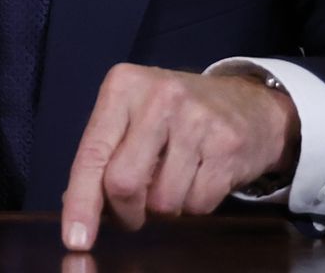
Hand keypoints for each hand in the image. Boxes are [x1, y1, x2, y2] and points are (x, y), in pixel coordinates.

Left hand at [60, 64, 297, 250]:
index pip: (92, 154)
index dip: (81, 203)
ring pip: (162, 202)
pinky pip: (197, 205)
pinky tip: (199, 178)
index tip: (75, 239)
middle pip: (123, 183)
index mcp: (124, 86)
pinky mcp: (227, 145)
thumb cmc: (176, 115)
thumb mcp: (132, 115)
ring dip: (164, 208)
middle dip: (126, 212)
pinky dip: (194, 205)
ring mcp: (197, 120)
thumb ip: (103, 154)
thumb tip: (75, 208)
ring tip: (174, 181)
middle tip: (133, 213)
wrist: (249, 104)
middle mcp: (158, 97)